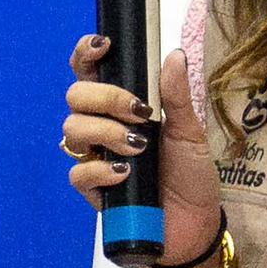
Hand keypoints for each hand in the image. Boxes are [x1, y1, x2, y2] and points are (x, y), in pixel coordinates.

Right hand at [63, 38, 223, 265]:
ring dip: (105, 132)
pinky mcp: (92, 190)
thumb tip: (173, 55)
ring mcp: (94, 157)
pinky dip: (100, 170)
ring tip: (138, 147)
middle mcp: (102, 126)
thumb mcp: (190, 131)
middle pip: (76, 96)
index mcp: (121, 106)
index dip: (87, 54)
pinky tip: (125, 173)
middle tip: (138, 112)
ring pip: (72, 130)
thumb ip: (176, 95)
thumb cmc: (190, 174)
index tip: (103, 45)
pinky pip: (78, 172)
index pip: (90, 73)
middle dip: (105, 97)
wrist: (195, 223)